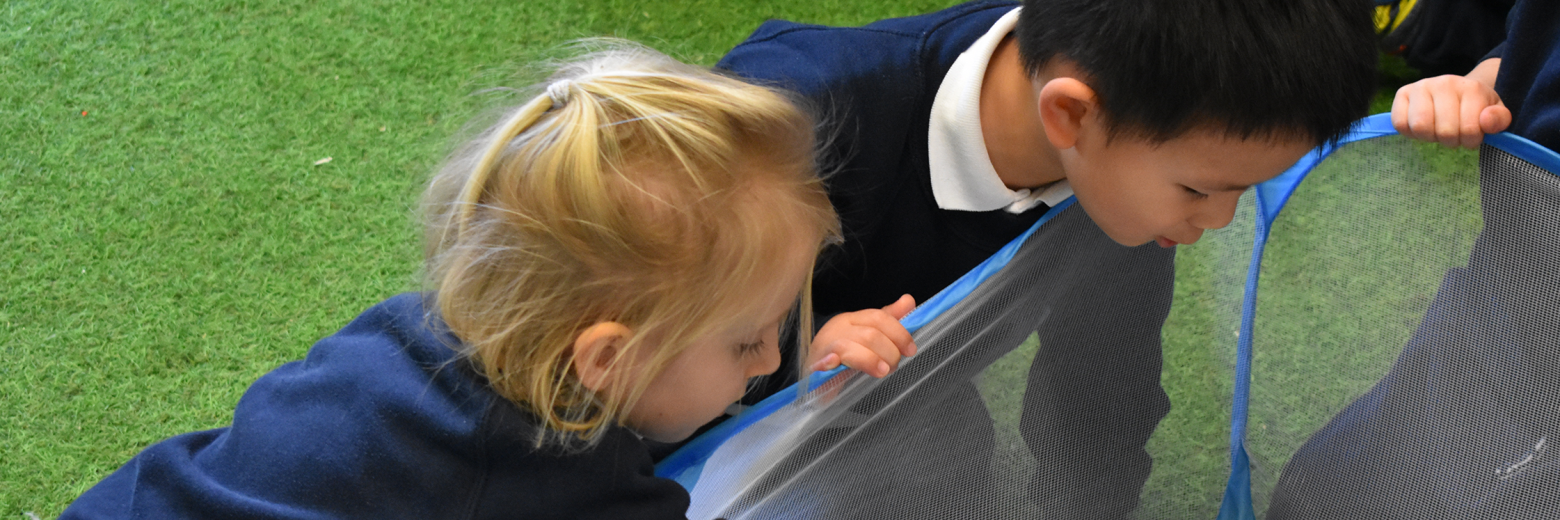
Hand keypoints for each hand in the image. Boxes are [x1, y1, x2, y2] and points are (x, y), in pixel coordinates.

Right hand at [809, 294, 916, 377]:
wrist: (813, 373)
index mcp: (852, 319)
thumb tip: (908, 300)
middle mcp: (838, 329)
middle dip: (889, 351)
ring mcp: (825, 346)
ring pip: (850, 347)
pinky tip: (835, 364)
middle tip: (893, 366)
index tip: (911, 350)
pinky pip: (823, 361)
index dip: (899, 333)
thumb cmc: (844, 355)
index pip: (878, 317)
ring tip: (882, 371)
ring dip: (871, 360)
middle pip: (869, 334)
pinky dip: (830, 362)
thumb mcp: (868, 335)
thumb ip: (888, 320)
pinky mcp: (815, 366)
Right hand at [1391, 59, 1509, 148]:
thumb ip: (1498, 119)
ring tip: (1438, 131)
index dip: (1471, 140)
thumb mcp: (1496, 113)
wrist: (1459, 92)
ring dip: (1430, 137)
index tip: (1473, 136)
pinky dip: (1410, 133)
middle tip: (1455, 135)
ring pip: (1420, 127)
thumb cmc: (1478, 108)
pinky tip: (1422, 128)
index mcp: (1470, 88)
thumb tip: (1486, 121)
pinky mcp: (1402, 93)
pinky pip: (1400, 123)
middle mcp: (1444, 82)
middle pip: (1444, 131)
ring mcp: (1421, 86)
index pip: (1468, 129)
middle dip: (1450, 141)